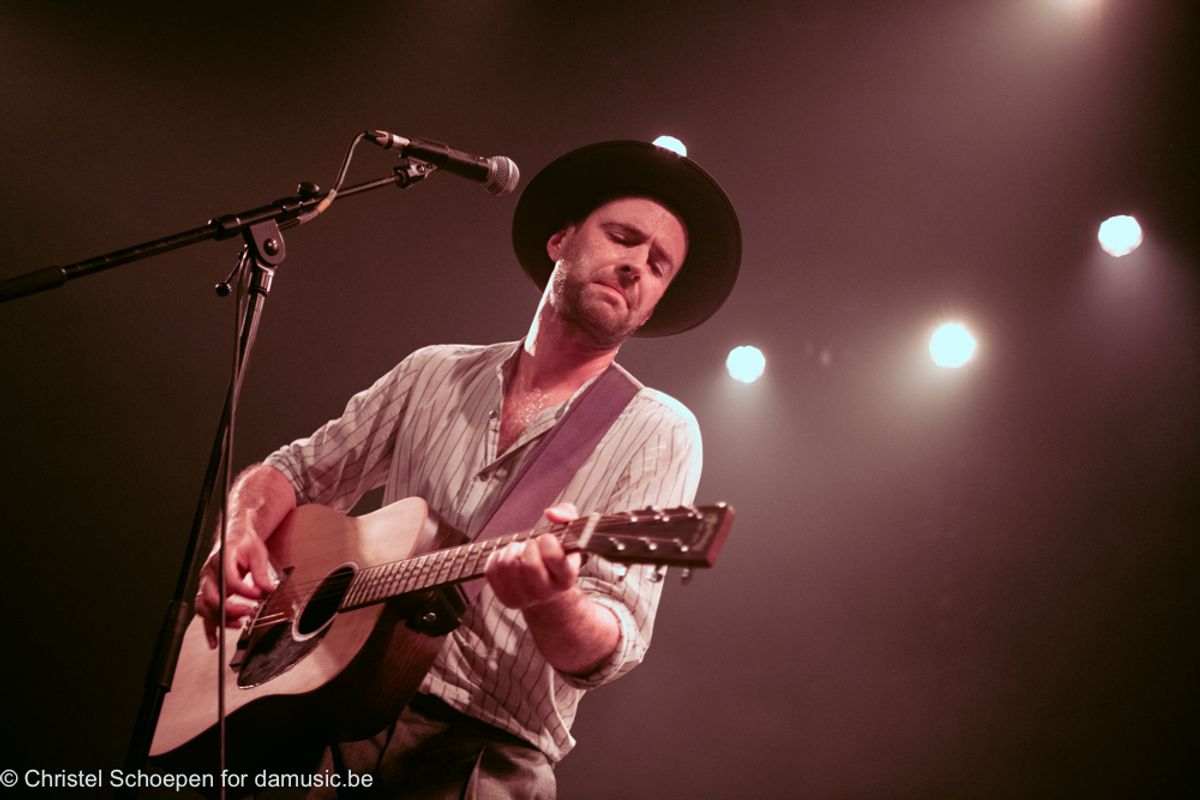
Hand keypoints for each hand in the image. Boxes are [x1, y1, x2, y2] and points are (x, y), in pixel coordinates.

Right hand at [195, 529, 276, 648]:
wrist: (235, 537)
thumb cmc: (244, 543)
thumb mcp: (258, 553)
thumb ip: (261, 572)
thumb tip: (267, 589)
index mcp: (221, 559)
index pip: (229, 580)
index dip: (244, 591)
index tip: (259, 596)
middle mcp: (209, 573)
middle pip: (213, 597)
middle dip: (231, 608)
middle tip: (249, 612)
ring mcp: (206, 584)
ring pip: (205, 607)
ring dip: (220, 619)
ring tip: (237, 625)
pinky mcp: (208, 593)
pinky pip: (204, 613)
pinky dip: (208, 628)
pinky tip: (215, 641)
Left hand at [486, 502, 583, 609]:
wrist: (548, 585)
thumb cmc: (558, 554)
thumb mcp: (569, 532)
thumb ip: (566, 515)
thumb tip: (551, 513)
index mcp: (566, 577)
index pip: (553, 557)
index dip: (546, 541)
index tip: (546, 538)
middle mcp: (547, 592)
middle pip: (530, 565)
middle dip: (528, 545)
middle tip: (532, 544)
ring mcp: (526, 598)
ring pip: (508, 565)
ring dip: (512, 549)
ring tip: (520, 550)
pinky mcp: (507, 598)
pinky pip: (492, 571)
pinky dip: (497, 557)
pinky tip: (509, 557)